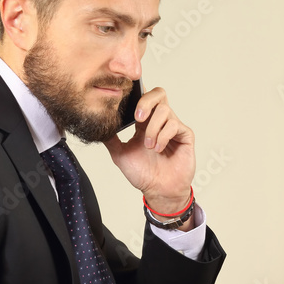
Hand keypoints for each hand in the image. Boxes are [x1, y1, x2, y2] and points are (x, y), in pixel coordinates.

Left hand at [103, 86, 194, 216]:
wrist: (158, 190)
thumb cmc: (143, 174)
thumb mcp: (120, 154)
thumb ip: (110, 138)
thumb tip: (99, 125)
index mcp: (144, 122)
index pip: (142, 97)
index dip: (136, 92)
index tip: (126, 98)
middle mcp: (159, 121)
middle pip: (158, 93)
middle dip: (146, 101)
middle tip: (137, 118)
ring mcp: (173, 127)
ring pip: (164, 110)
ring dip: (153, 128)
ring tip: (149, 146)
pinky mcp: (185, 135)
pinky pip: (174, 125)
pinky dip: (163, 136)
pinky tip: (158, 149)